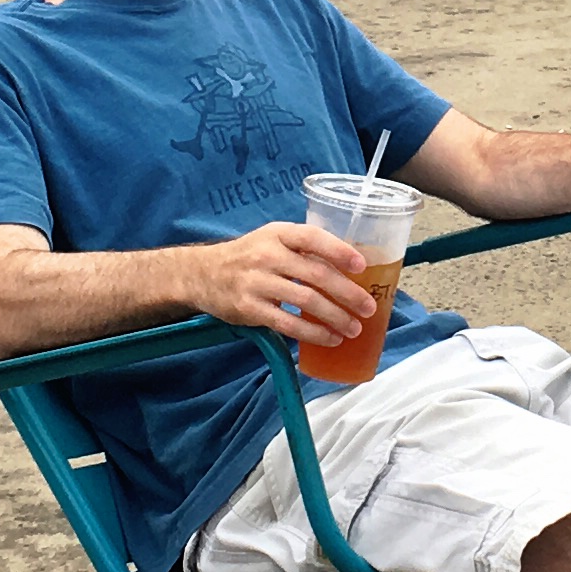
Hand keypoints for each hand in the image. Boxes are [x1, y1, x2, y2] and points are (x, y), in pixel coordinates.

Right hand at [190, 221, 385, 343]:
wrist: (202, 274)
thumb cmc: (249, 256)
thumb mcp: (272, 239)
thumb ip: (304, 248)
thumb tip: (351, 268)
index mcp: (278, 233)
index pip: (313, 237)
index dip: (339, 251)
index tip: (362, 266)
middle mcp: (267, 255)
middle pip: (315, 274)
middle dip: (347, 293)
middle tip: (368, 307)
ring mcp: (256, 282)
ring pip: (305, 301)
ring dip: (335, 316)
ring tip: (353, 328)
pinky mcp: (249, 308)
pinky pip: (287, 323)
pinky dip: (313, 333)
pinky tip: (329, 338)